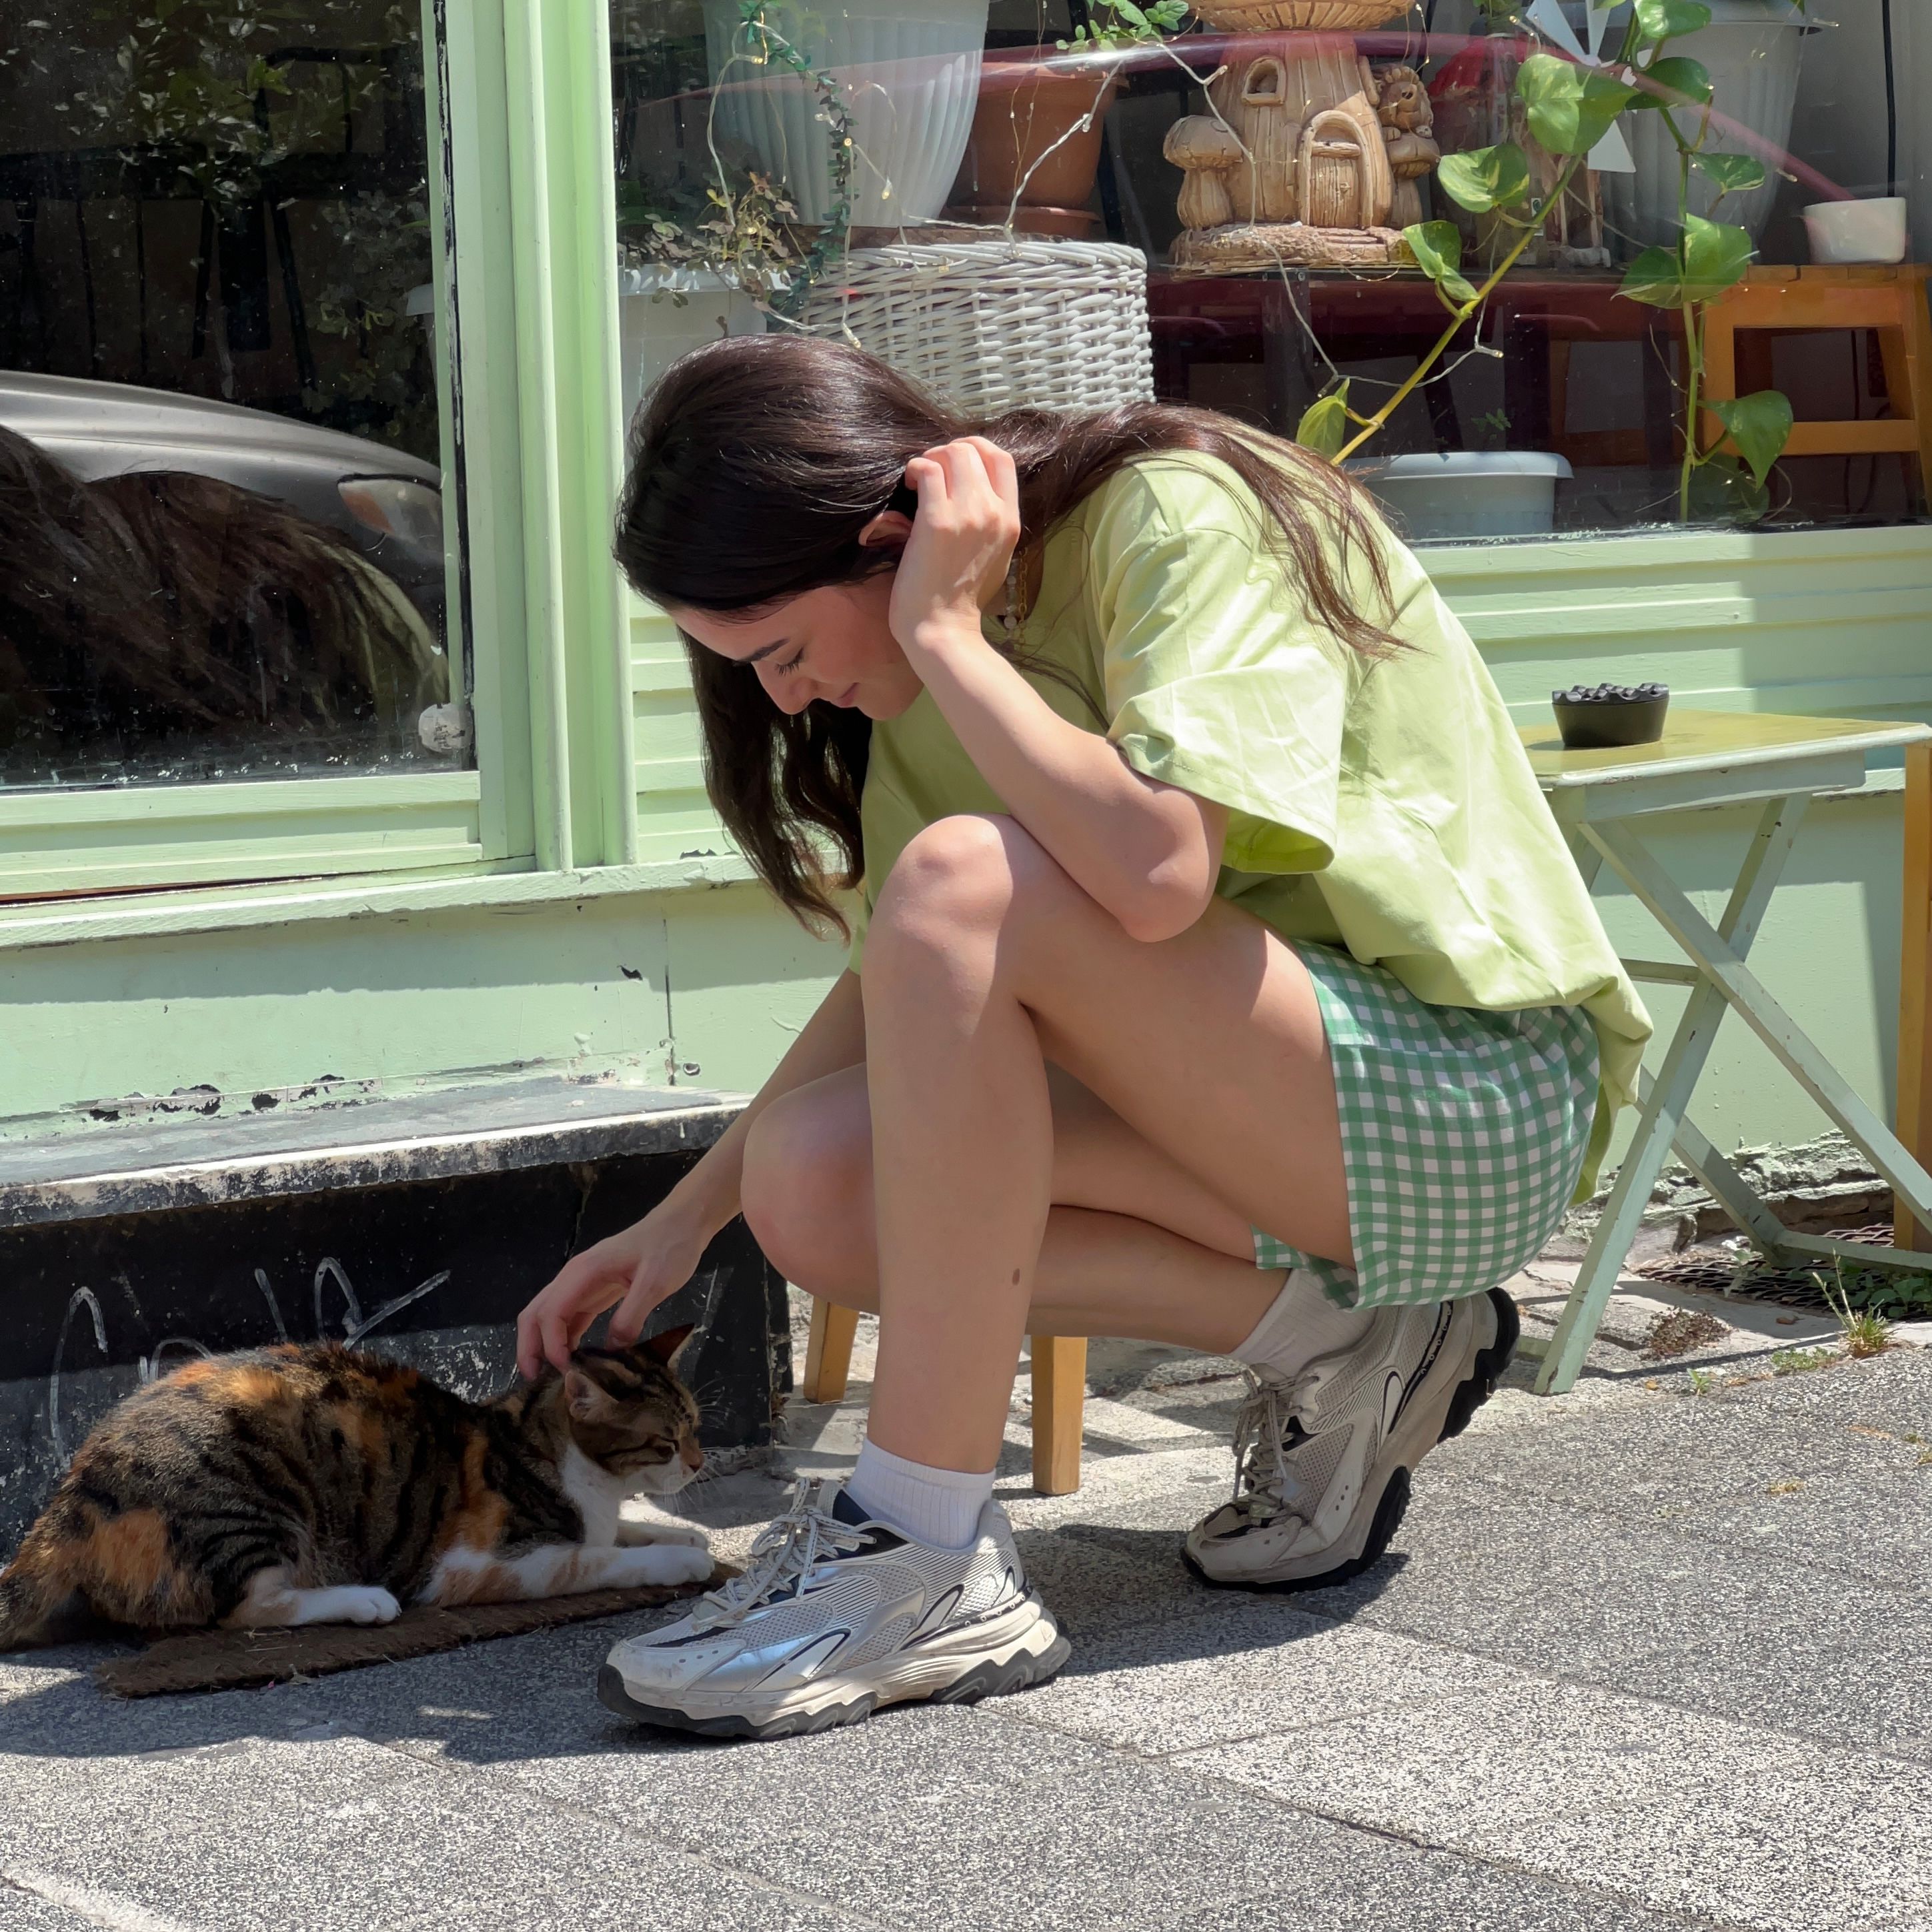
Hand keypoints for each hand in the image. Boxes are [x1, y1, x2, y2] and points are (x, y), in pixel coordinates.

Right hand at [515, 1201, 711, 1379]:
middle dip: (530, 1347)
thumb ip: (631, 1316)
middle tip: (535, 1382)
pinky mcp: (595, 1293)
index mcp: (583, 1272)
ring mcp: (582, 1286)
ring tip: (553, 1379)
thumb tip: (611, 1350)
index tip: (566, 1371)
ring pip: (549, 1318)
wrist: (681, 1225)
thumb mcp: (656, 1283)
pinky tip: (575, 1362)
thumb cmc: (669, 1248)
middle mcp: (574, 1279)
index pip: (551, 1313)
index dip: (551, 1345)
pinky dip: (565, 1340)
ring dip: (545, 1346)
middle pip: (536, 1314)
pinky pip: (571, 1319)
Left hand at [888, 437, 1021, 655]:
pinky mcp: (937, 522)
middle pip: (974, 450)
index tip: (955, 458)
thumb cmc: (961, 598)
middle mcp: (993, 512)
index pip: (1002, 459)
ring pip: (951, 454)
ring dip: (930, 458)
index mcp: (1011, 520)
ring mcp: (967, 515)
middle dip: (947, 451)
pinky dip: (914, 469)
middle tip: (930, 469)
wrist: (943, 629)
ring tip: (918, 478)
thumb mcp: (995, 557)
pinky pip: (927, 471)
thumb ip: (990, 523)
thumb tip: (970, 492)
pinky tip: (908, 485)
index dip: (976, 448)